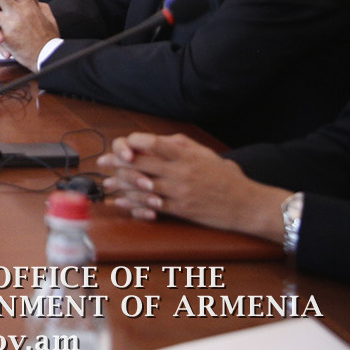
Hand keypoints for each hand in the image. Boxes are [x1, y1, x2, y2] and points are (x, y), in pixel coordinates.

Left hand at [98, 133, 289, 242]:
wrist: (247, 205)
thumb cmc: (227, 178)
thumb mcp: (206, 154)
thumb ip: (181, 145)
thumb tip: (159, 139)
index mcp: (185, 156)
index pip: (151, 142)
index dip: (133, 142)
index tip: (123, 145)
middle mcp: (179, 172)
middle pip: (140, 163)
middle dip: (117, 162)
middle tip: (103, 162)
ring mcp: (178, 192)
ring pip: (141, 185)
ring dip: (120, 184)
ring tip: (107, 184)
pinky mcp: (180, 210)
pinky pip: (151, 206)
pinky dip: (134, 204)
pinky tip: (122, 202)